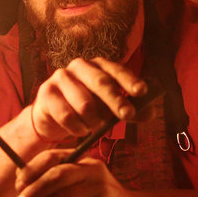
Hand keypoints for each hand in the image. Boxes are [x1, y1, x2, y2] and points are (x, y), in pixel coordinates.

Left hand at [15, 149, 136, 196]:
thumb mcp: (81, 183)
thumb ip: (57, 181)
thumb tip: (22, 182)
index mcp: (83, 160)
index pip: (51, 157)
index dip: (31, 170)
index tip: (19, 184)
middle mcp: (92, 171)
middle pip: (56, 175)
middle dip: (34, 188)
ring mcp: (98, 190)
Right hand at [28, 57, 146, 143]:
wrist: (51, 116)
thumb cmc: (85, 109)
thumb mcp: (108, 109)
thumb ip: (130, 111)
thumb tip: (151, 112)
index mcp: (97, 65)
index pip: (116, 70)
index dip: (129, 80)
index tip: (142, 91)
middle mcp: (79, 66)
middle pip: (101, 82)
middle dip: (116, 100)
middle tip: (127, 115)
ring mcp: (60, 77)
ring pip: (84, 103)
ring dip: (94, 121)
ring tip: (95, 127)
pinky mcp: (46, 93)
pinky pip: (66, 115)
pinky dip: (77, 128)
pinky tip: (81, 130)